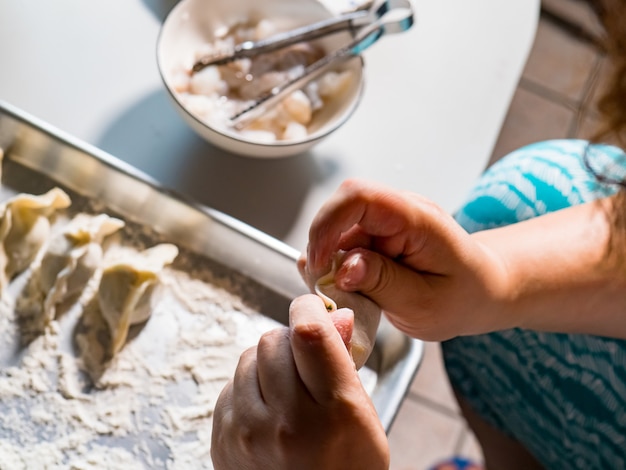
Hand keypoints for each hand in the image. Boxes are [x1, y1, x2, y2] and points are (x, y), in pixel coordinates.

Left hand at [211, 294, 389, 469]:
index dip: (309, 309)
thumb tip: (332, 315)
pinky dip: (249, 388)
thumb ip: (345, 361)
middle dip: (291, 341)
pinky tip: (268, 410)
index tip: (313, 309)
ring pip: (248, 358)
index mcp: (333, 413)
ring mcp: (246, 434)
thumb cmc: (347, 469)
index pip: (307, 333)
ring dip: (268, 364)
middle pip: (273, 340)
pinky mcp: (222, 441)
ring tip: (287, 392)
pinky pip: (231, 385)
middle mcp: (285, 423)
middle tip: (306, 363)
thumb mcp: (364, 416)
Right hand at [305, 178, 509, 340]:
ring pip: (338, 229)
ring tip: (351, 294)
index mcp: (417, 220)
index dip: (328, 224)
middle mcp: (400, 211)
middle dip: (324, 247)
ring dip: (332, 262)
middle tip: (328, 287)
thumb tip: (341, 269)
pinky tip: (356, 288)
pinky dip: (340, 267)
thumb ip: (381, 283)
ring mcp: (388, 220)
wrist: (483, 290)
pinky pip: (346, 242)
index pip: (359, 197)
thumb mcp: (423, 304)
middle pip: (341, 210)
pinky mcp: (379, 233)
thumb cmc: (464, 297)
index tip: (319, 263)